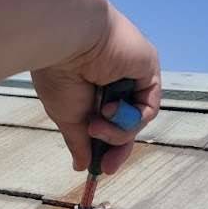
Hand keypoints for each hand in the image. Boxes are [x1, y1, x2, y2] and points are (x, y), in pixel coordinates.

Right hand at [32, 4, 160, 174]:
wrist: (66, 40)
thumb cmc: (59, 72)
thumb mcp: (67, 116)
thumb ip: (79, 141)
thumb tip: (80, 167)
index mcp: (93, 87)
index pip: (108, 124)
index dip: (105, 148)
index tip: (98, 168)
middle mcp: (116, 80)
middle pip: (126, 125)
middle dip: (116, 148)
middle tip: (106, 166)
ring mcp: (133, 74)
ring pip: (136, 120)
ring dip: (116, 133)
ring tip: (94, 126)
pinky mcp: (148, 69)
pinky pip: (147, 108)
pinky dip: (129, 120)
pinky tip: (109, 111)